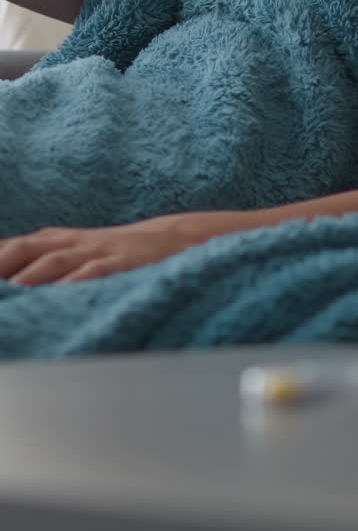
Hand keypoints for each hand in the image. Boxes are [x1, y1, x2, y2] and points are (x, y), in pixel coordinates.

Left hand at [0, 215, 195, 286]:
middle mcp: (71, 243)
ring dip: (31, 275)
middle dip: (1, 263)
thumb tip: (8, 282)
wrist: (167, 240)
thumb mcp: (70, 253)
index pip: (12, 247)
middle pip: (27, 248)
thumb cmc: (110, 253)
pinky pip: (98, 271)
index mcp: (55, 241)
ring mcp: (96, 252)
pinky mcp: (122, 263)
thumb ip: (37, 263)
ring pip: (57, 260)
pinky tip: (66, 291)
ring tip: (13, 290)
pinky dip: (80, 280)